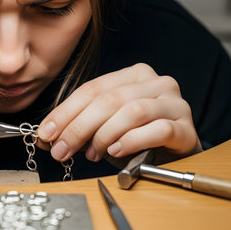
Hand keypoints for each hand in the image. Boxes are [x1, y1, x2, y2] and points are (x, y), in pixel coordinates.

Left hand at [37, 63, 200, 161]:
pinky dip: (131, 141)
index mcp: (133, 75)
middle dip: (78, 128)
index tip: (46, 133)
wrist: (174, 150)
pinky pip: (156, 130)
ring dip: (103, 136)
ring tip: (91, 154)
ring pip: (131, 112)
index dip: (65, 112)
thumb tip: (47, 135)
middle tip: (62, 150)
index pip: (91, 89)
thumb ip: (79, 124)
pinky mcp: (185, 126)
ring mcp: (173, 103)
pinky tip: (116, 152)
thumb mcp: (103, 125)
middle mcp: (156, 83)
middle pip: (108, 100)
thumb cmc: (136, 135)